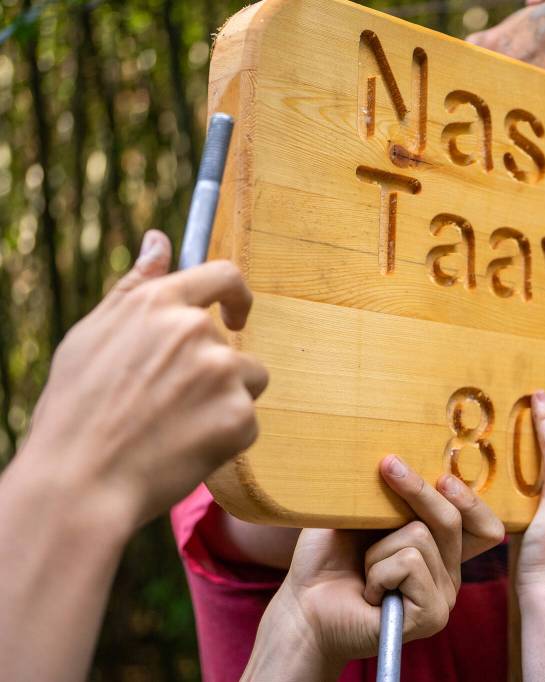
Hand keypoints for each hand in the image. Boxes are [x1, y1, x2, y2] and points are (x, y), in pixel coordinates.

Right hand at [18, 230, 267, 532]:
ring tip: (174, 429)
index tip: (236, 316)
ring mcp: (221, 373)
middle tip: (167, 409)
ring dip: (224, 404)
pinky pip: (247, 423)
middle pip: (233, 347)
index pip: (223, 275)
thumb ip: (136, 286)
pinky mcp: (239, 416)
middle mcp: (196, 331)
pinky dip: (225, 439)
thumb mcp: (93, 335)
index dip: (236, 296)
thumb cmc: (76, 410)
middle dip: (212, 376)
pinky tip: (183, 451)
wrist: (80, 482)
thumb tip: (160, 239)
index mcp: (159, 304)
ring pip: (247, 384)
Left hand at [244, 456, 503, 678]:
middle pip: (452, 519)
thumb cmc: (328, 559)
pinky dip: (379, 571)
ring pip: (421, 537)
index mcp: (440, 553)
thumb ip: (389, 493)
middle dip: (416, 490)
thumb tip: (402, 458)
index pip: (483, 526)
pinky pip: (410, 563)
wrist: (304, 606)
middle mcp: (448, 576)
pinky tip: (370, 592)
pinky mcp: (431, 616)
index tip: (442, 476)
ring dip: (378, 549)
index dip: (471, 500)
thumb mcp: (360, 512)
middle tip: (387, 466)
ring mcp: (443, 599)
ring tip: (364, 571)